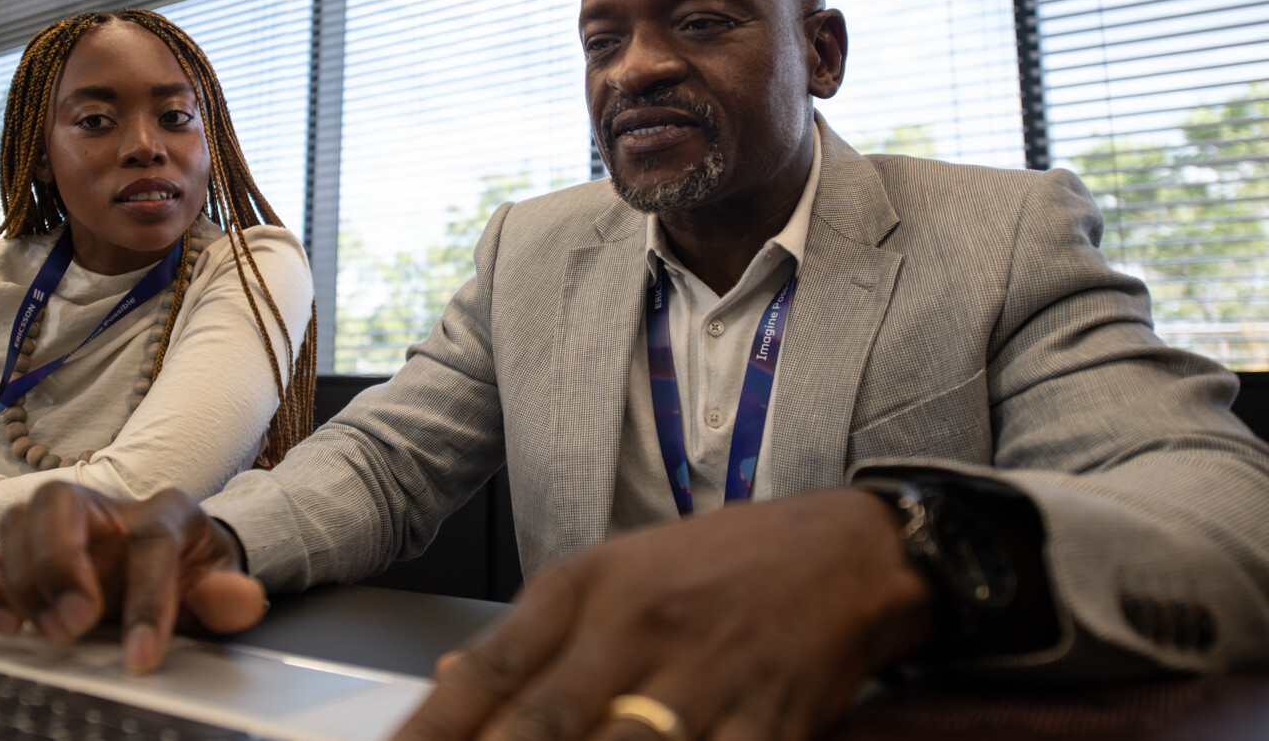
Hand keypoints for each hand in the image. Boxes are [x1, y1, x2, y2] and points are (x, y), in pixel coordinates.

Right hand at [0, 484, 267, 673]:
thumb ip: (228, 596)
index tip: (141, 653)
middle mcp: (105, 507)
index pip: (151, 537)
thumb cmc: (191, 575)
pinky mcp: (25, 554)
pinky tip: (5, 622)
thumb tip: (243, 600)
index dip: (147, 598)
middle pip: (61, 504)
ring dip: (25, 581)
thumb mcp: (218, 585)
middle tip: (75, 625)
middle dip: (62, 565)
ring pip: (17, 523)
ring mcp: (59, 526)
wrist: (175, 569)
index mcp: (165, 510)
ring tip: (46, 631)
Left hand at [393, 489, 935, 740]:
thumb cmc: (718, 566)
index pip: (489, 670)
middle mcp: (637, 629)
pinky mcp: (770, 722)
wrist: (842, 551)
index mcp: (588, 588)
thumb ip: (535, 635)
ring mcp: (704, 680)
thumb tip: (452, 684)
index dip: (431, 730)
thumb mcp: (612, 573)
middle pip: (544, 726)